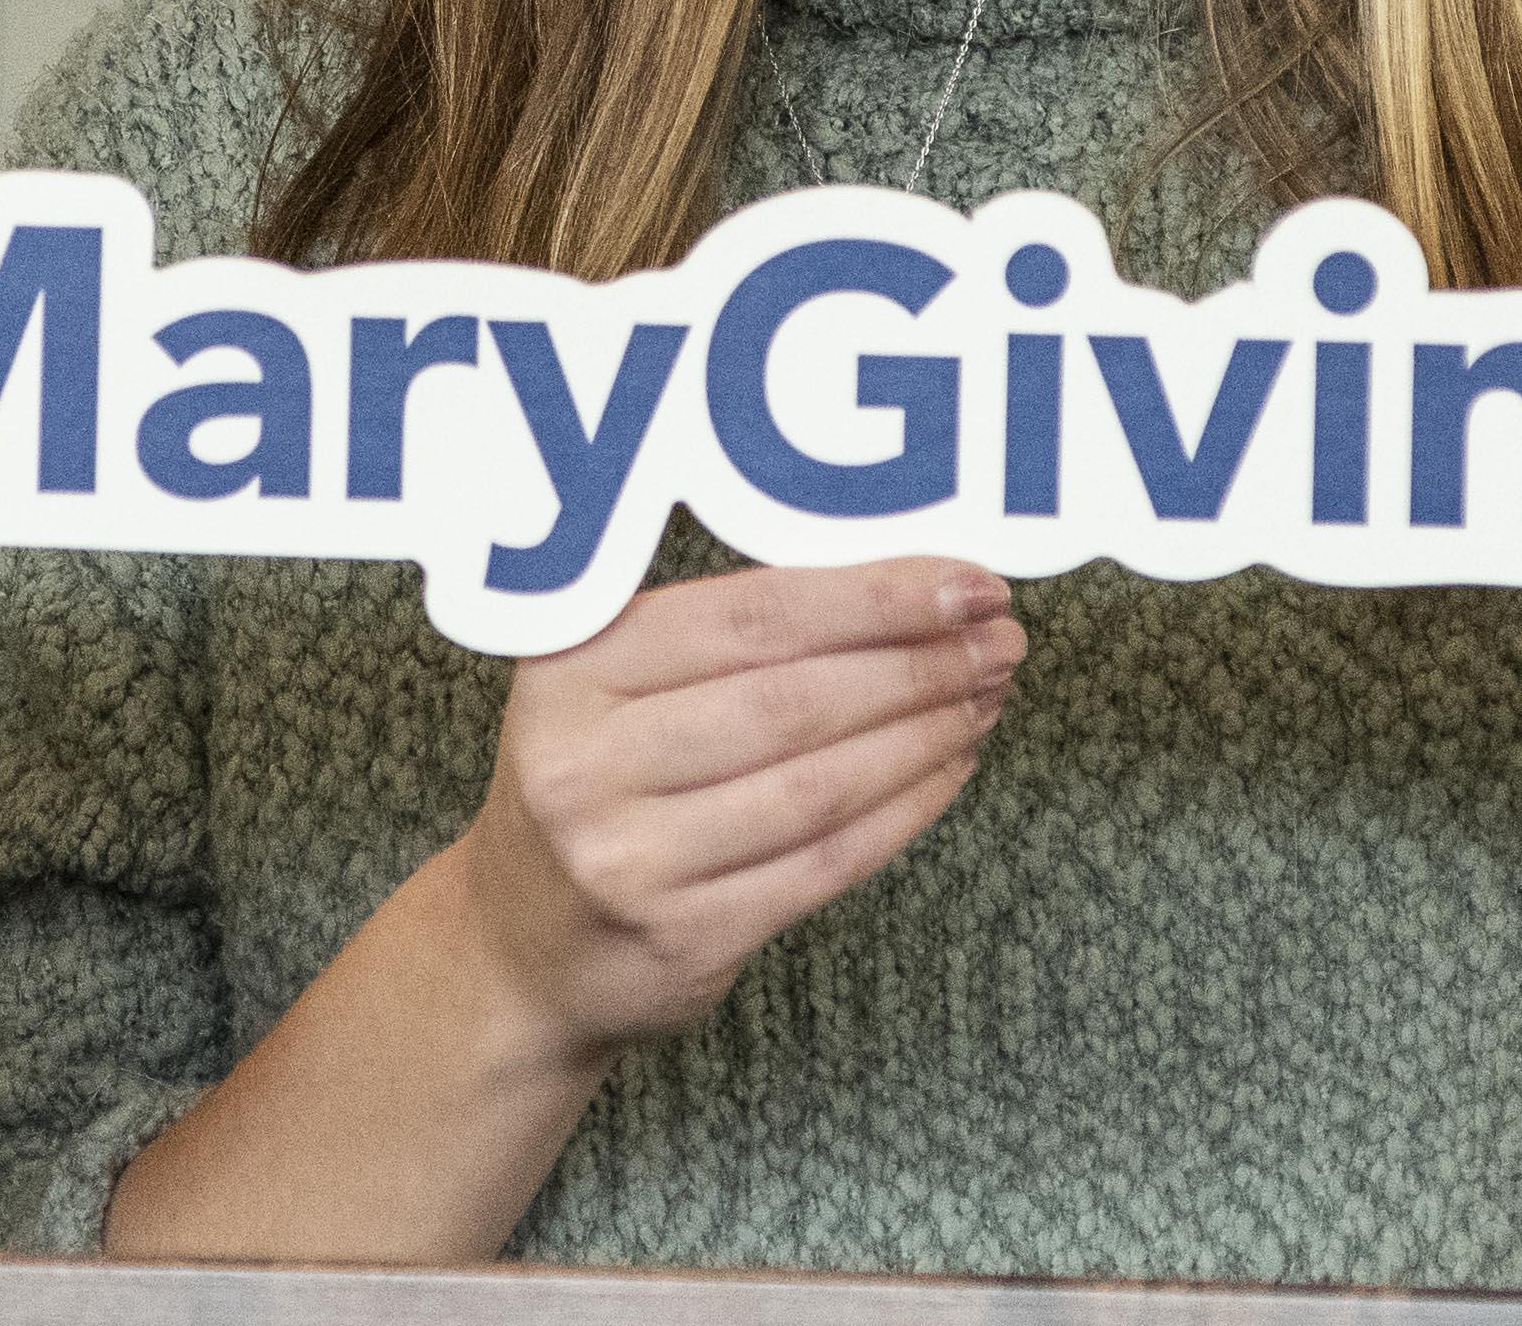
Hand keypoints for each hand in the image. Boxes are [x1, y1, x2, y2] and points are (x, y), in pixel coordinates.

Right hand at [443, 557, 1021, 1064]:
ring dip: (926, 734)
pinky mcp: (682, 937)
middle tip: (1002, 638)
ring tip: (988, 695)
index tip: (966, 580)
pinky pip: (824, 864)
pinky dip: (905, 811)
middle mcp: (587, 763)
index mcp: (571, 668)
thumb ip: (714, 631)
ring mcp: (630, 861)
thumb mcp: (604, 683)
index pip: (753, 616)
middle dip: (921, 663)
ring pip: (820, 785)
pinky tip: (951, 767)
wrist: (519, 947)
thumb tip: (897, 573)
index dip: (876, 596)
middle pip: (796, 700)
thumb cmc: (596, 781)